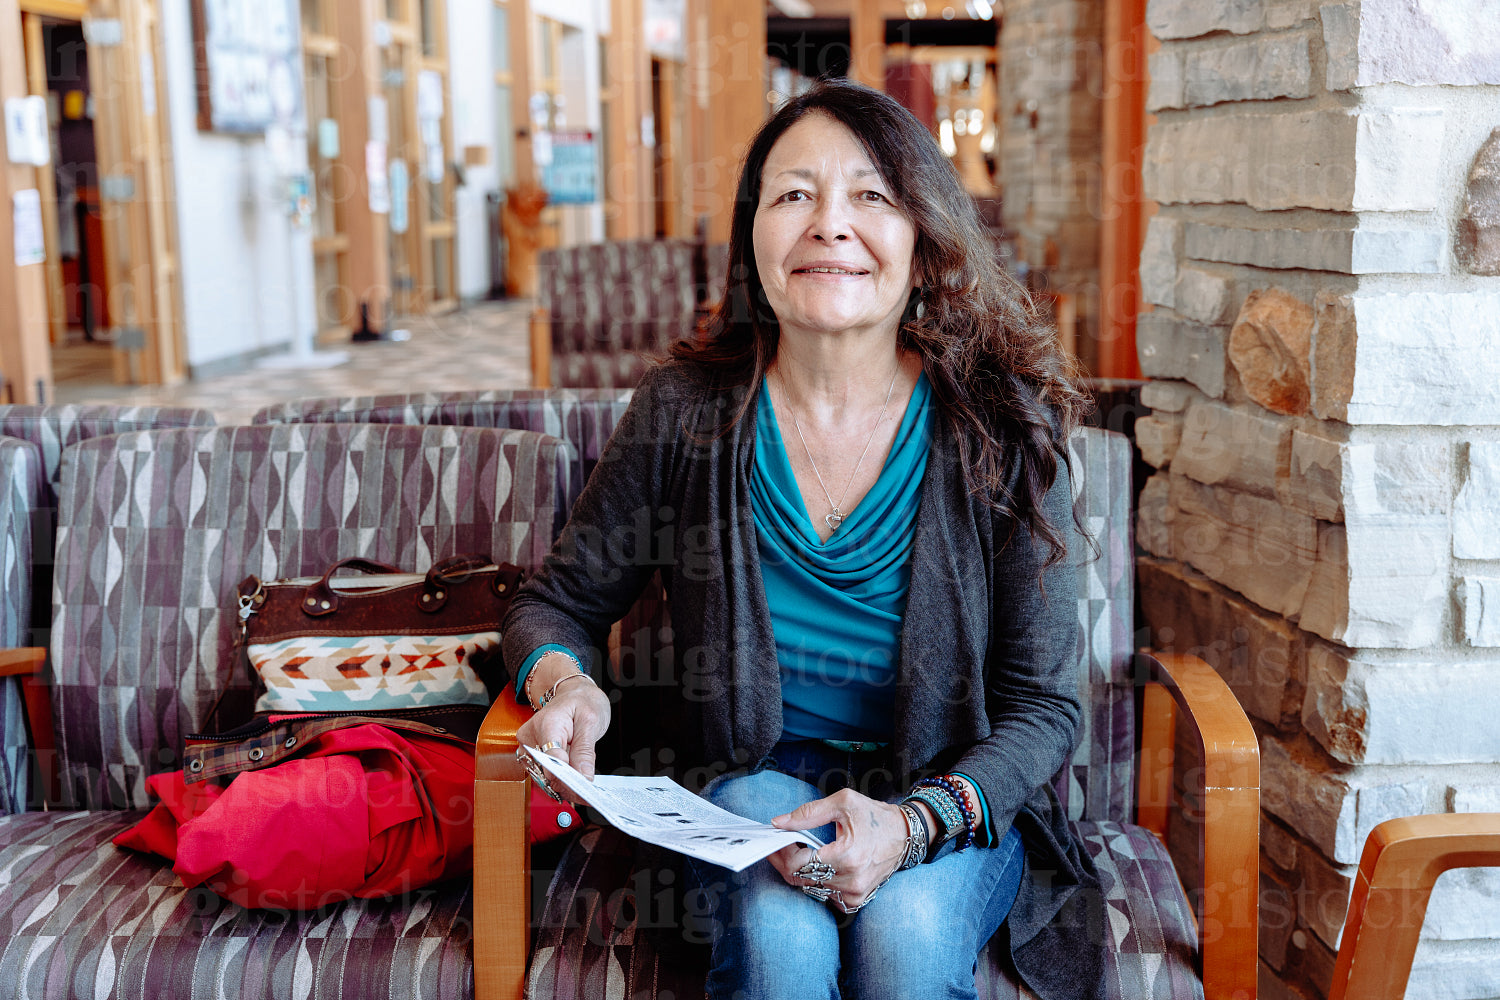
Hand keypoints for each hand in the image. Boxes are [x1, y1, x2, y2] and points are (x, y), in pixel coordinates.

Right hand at [516, 657, 611, 781]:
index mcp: (547, 724)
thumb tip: (583, 777)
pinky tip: (575, 784)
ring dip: (564, 786)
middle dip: (568, 785)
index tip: (584, 789)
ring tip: (584, 790)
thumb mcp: (591, 721)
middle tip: (588, 795)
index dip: (568, 777)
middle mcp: (531, 736)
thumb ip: (585, 750)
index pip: (552, 759)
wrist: (573, 692)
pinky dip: (560, 780)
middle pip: (546, 771)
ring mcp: (529, 746)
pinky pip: (544, 773)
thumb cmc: (582, 701)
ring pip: (544, 776)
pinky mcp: (532, 753)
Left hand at [769, 788, 908, 911]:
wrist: (905, 835)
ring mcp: (854, 894)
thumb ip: (808, 813)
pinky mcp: (856, 900)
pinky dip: (816, 880)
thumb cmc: (875, 816)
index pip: (799, 865)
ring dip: (800, 870)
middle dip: (785, 861)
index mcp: (848, 856)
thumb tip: (778, 823)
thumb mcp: (842, 803)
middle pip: (800, 880)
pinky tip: (818, 863)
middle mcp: (851, 881)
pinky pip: (824, 894)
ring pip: (810, 888)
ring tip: (800, 849)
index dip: (781, 852)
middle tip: (780, 844)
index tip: (774, 839)